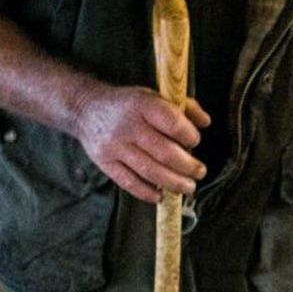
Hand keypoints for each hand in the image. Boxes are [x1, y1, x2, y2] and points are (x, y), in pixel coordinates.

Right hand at [72, 85, 211, 202]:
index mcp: (143, 105)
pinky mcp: (105, 162)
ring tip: (189, 187)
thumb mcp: (154, 95)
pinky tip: (161, 196)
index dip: (189, 135)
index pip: (172, 123)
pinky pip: (128, 182)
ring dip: (173, 183)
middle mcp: (128, 126)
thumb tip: (205, 122)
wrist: (86, 109)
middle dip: (187, 166)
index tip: (195, 141)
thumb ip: (182, 106)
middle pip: (163, 152)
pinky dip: (146, 192)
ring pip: (148, 170)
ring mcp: (114, 146)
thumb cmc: (128, 104)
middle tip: (200, 172)